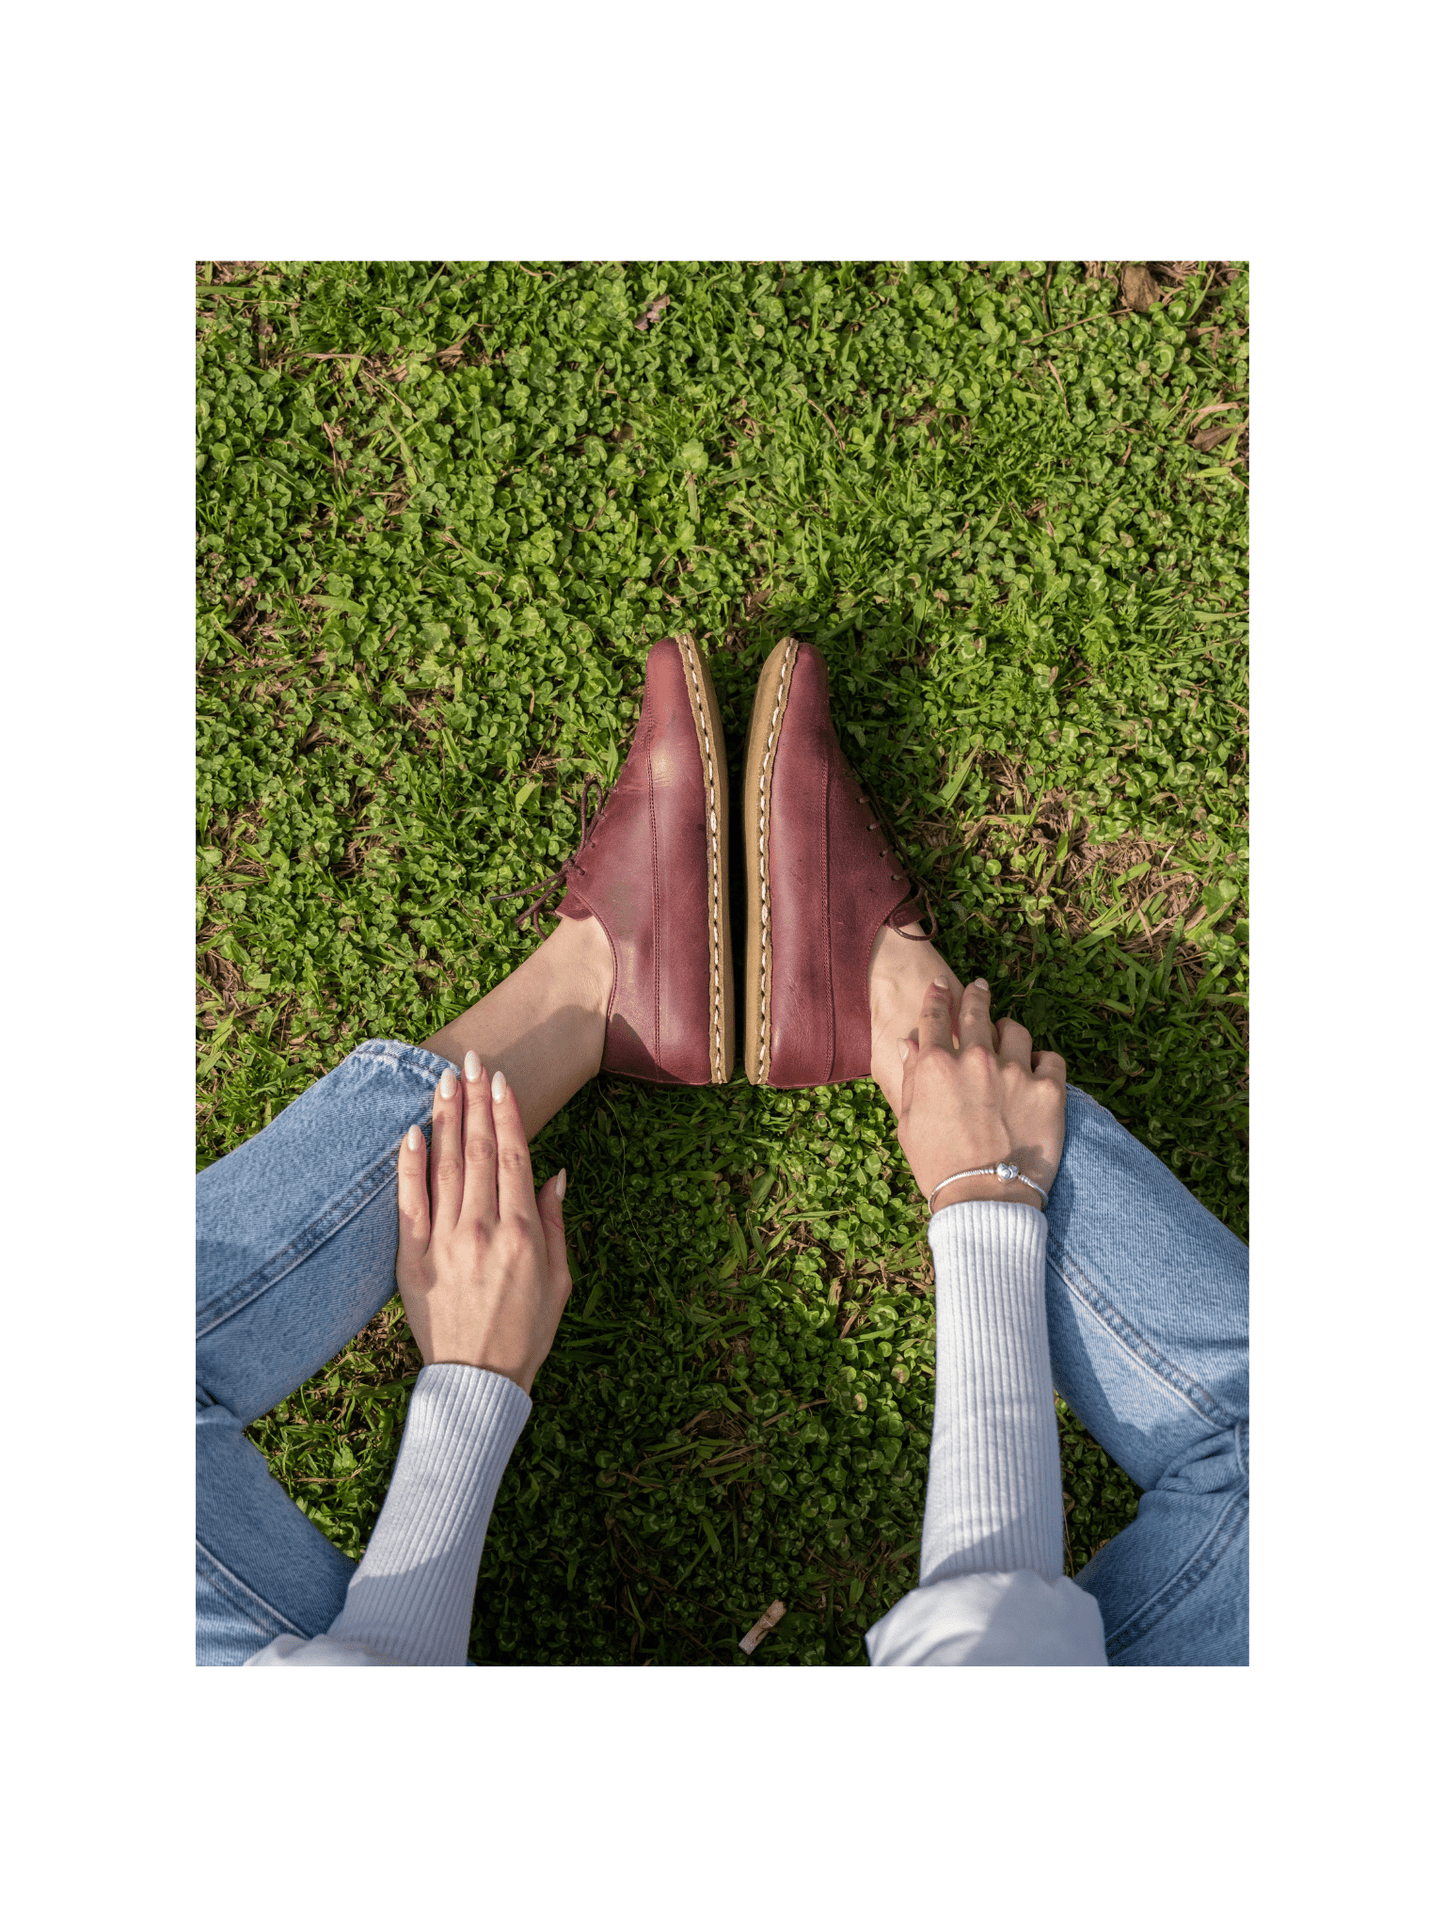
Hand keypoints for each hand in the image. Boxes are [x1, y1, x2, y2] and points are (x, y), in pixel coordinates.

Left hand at [395, 1052, 570, 1391]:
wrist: (478, 1381)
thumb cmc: (526, 1332)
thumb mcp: (560, 1279)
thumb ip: (556, 1223)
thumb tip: (557, 1174)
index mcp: (524, 1233)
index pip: (514, 1156)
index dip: (507, 1114)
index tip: (501, 1081)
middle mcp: (484, 1229)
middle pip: (478, 1150)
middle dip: (475, 1101)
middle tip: (473, 1061)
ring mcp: (445, 1242)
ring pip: (444, 1166)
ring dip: (445, 1118)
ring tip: (444, 1079)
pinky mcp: (413, 1259)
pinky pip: (409, 1202)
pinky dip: (410, 1164)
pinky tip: (411, 1132)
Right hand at [895, 977, 1065, 1211]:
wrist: (985, 1198)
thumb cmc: (940, 1167)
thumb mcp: (909, 1123)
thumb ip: (910, 1078)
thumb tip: (908, 1044)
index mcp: (935, 1066)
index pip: (934, 1017)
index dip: (936, 997)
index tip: (940, 986)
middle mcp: (975, 1059)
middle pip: (976, 1011)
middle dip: (976, 995)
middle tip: (980, 987)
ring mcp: (1015, 1072)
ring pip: (1016, 1030)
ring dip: (1010, 1032)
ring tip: (1010, 1037)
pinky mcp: (1049, 1089)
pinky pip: (1051, 1058)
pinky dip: (1044, 1062)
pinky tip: (1038, 1069)